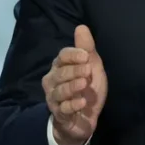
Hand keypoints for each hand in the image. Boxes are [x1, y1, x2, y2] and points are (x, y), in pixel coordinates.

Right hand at [43, 25, 107, 144]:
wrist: (86, 117)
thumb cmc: (87, 88)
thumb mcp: (92, 66)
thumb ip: (86, 48)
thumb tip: (81, 27)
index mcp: (61, 66)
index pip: (62, 56)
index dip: (73, 55)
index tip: (86, 56)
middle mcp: (53, 81)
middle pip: (60, 73)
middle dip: (74, 71)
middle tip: (88, 71)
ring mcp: (54, 98)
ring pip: (60, 91)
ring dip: (72, 87)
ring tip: (84, 84)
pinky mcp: (59, 114)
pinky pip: (63, 109)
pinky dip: (72, 105)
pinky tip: (82, 103)